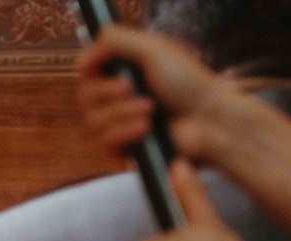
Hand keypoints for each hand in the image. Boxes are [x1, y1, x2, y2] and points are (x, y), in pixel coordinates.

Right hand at [75, 26, 226, 164]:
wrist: (206, 120)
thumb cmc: (187, 83)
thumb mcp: (153, 50)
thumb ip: (117, 41)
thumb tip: (88, 49)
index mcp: (123, 69)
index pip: (85, 67)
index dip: (87, 67)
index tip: (93, 66)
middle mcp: (116, 96)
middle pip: (84, 96)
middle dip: (109, 93)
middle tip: (134, 89)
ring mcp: (117, 124)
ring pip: (93, 122)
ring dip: (123, 114)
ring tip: (151, 110)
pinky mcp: (122, 148)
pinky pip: (103, 143)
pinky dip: (125, 133)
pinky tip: (147, 129)